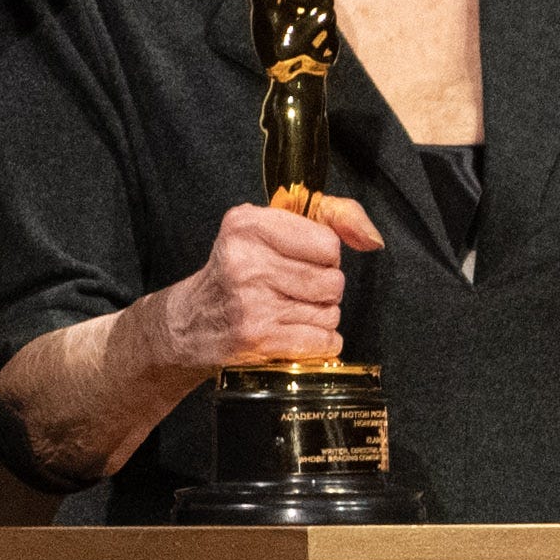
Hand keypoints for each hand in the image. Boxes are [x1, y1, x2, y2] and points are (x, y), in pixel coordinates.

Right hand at [145, 198, 381, 373]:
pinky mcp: (258, 338)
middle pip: (332, 280)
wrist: (188, 324)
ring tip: (291, 312)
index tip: (302, 261)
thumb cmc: (236, 273)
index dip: (324, 256)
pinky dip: (319, 342)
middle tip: (296, 291)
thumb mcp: (267, 229)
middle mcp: (246, 261)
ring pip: (329, 312)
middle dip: (324, 290)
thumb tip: (372, 238)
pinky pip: (322, 341)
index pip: (328, 243)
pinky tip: (295, 334)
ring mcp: (252, 302)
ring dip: (319, 316)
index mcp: (247, 225)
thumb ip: (330, 217)